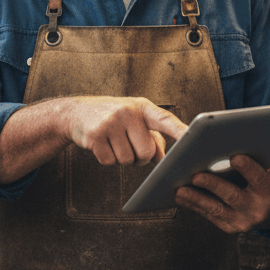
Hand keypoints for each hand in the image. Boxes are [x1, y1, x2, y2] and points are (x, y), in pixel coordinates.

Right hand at [63, 96, 186, 165]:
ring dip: (122, 158)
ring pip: (128, 160)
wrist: (76, 112)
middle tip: (128, 144)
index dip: (180, 131)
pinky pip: (110, 162)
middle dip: (139, 156)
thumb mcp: (134, 120)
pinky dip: (107, 158)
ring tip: (114, 142)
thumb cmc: (113, 118)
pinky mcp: (95, 135)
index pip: (165, 120)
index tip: (193, 138)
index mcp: (142, 107)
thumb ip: (153, 137)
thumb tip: (164, 158)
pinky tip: (101, 144)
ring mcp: (110, 122)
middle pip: (147, 153)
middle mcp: (127, 112)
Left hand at [175, 140, 269, 233]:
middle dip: (214, 185)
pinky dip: (193, 205)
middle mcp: (256, 210)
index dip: (247, 168)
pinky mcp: (228, 227)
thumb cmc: (269, 181)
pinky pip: (208, 215)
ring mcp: (241, 221)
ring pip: (216, 209)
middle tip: (196, 175)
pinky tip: (179, 195)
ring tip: (179, 189)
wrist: (268, 211)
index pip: (258, 179)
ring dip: (196, 199)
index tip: (234, 156)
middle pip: (232, 196)